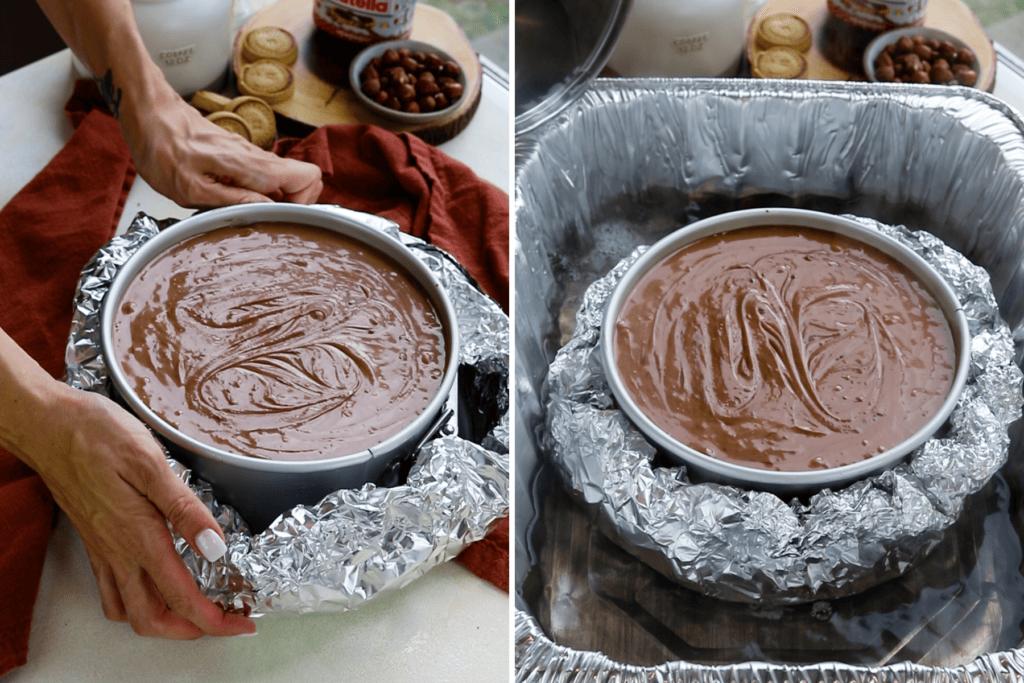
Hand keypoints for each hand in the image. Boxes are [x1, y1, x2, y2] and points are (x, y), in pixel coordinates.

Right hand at [28, 385, 255, 637]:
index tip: (242, 624)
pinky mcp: (94, 540)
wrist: (49, 426)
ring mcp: (103, 549)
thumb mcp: (150, 462)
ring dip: (163, 620)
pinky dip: (136, 602)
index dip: (215, 620)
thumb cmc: (97, 435)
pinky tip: (154, 585)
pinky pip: (111, 590)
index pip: (181, 597)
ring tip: (195, 611)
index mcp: (139, 537)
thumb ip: (184, 509)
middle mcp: (118, 552)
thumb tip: (215, 547)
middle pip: (152, 618)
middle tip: (224, 622)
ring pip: (129, 610)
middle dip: (190, 631)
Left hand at [119, 82, 322, 209]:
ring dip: (274, 198)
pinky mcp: (239, 153)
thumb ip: (232, 200)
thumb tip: (266, 209)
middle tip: (265, 216)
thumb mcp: (190, 188)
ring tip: (244, 209)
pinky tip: (233, 197)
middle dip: (293, 202)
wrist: (148, 112)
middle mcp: (255, 155)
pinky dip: (258, 190)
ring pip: (285, 177)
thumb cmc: (161, 147)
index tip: (281, 216)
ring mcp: (249, 153)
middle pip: (304, 178)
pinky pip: (265, 174)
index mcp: (248, 163)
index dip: (303, 201)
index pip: (307, 177)